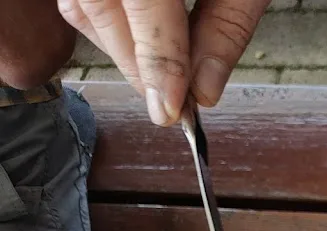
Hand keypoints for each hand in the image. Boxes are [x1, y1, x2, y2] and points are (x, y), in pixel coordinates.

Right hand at [57, 0, 268, 125]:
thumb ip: (227, 26)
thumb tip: (206, 94)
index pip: (142, 1)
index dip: (157, 60)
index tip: (176, 109)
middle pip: (101, 9)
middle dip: (139, 67)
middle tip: (174, 109)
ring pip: (84, 9)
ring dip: (124, 53)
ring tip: (166, 82)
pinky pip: (82, 1)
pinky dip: (113, 31)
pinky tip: (145, 48)